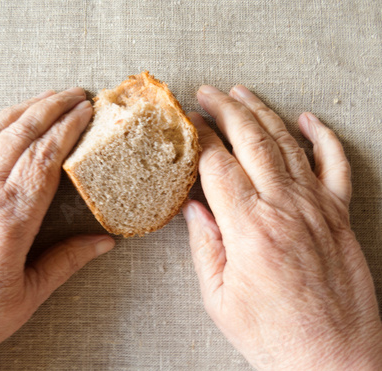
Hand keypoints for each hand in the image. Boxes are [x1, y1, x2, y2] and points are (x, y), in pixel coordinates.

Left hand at [0, 88, 114, 369]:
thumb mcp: (27, 296)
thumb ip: (67, 261)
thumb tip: (103, 243)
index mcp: (8, 220)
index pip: (44, 157)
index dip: (68, 128)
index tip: (86, 110)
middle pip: (19, 134)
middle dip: (50, 107)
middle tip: (74, 93)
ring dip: (20, 109)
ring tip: (43, 98)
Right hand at [183, 85, 381, 369]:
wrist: (332, 360)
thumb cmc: (273, 335)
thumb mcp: (219, 296)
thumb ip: (205, 243)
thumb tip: (193, 206)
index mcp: (250, 228)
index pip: (217, 164)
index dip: (198, 138)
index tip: (185, 124)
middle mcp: (285, 208)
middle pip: (251, 141)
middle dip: (225, 110)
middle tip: (207, 93)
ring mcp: (317, 208)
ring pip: (288, 143)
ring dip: (262, 112)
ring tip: (243, 93)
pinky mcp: (339, 216)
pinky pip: (336, 164)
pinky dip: (324, 136)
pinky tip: (308, 119)